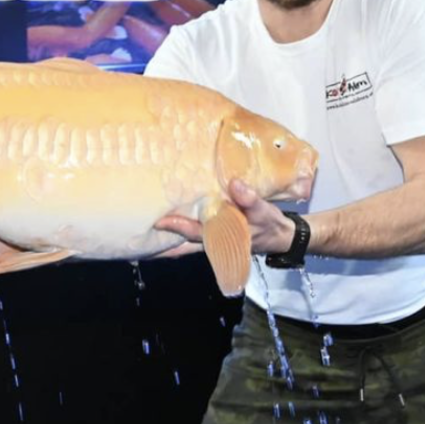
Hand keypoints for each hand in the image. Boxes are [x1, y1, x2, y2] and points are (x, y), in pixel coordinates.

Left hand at [153, 179, 298, 255]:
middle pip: (184, 239)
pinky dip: (185, 225)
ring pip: (188, 236)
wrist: (282, 236)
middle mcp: (214, 239)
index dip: (176, 226)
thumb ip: (249, 199)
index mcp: (222, 235)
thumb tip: (235, 185)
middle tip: (142, 223)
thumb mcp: (263, 211)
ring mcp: (215, 237)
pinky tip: (175, 216)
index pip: (193, 232)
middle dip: (165, 234)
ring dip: (172, 230)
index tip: (159, 220)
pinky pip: (197, 230)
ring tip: (151, 220)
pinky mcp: (218, 230)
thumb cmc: (270, 224)